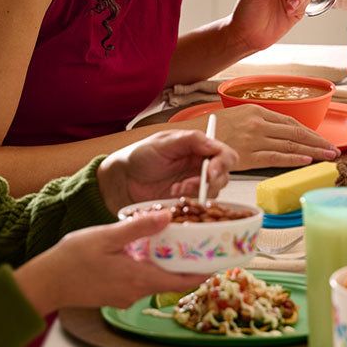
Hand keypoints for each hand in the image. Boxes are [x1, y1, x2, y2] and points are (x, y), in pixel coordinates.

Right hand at [14, 211, 205, 312]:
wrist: (45, 283)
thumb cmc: (71, 260)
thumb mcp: (106, 236)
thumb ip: (138, 227)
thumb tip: (167, 216)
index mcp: (139, 278)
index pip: (184, 280)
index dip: (206, 271)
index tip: (222, 261)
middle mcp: (137, 292)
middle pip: (174, 280)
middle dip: (190, 264)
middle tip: (204, 244)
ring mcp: (126, 295)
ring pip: (158, 279)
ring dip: (169, 263)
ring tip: (178, 240)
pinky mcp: (116, 294)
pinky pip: (142, 280)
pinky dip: (151, 266)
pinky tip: (147, 249)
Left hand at [97, 129, 238, 212]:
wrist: (122, 180)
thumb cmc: (140, 156)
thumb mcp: (163, 142)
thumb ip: (190, 140)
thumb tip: (212, 143)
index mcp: (198, 148)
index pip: (224, 154)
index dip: (223, 163)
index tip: (211, 172)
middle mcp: (200, 166)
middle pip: (224, 175)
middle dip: (212, 181)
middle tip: (192, 184)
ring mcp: (194, 185)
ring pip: (213, 192)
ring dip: (198, 192)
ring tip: (176, 189)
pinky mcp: (186, 202)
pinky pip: (199, 206)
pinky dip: (190, 202)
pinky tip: (173, 195)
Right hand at [190, 104, 339, 169]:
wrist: (192, 137)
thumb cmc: (212, 129)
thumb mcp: (237, 116)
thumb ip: (258, 122)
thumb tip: (278, 133)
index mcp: (256, 110)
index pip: (290, 121)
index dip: (308, 131)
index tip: (321, 139)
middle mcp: (258, 123)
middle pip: (295, 132)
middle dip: (318, 142)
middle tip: (334, 149)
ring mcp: (254, 139)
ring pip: (291, 145)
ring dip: (313, 151)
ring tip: (329, 157)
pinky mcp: (249, 155)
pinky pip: (276, 157)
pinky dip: (294, 159)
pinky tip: (307, 161)